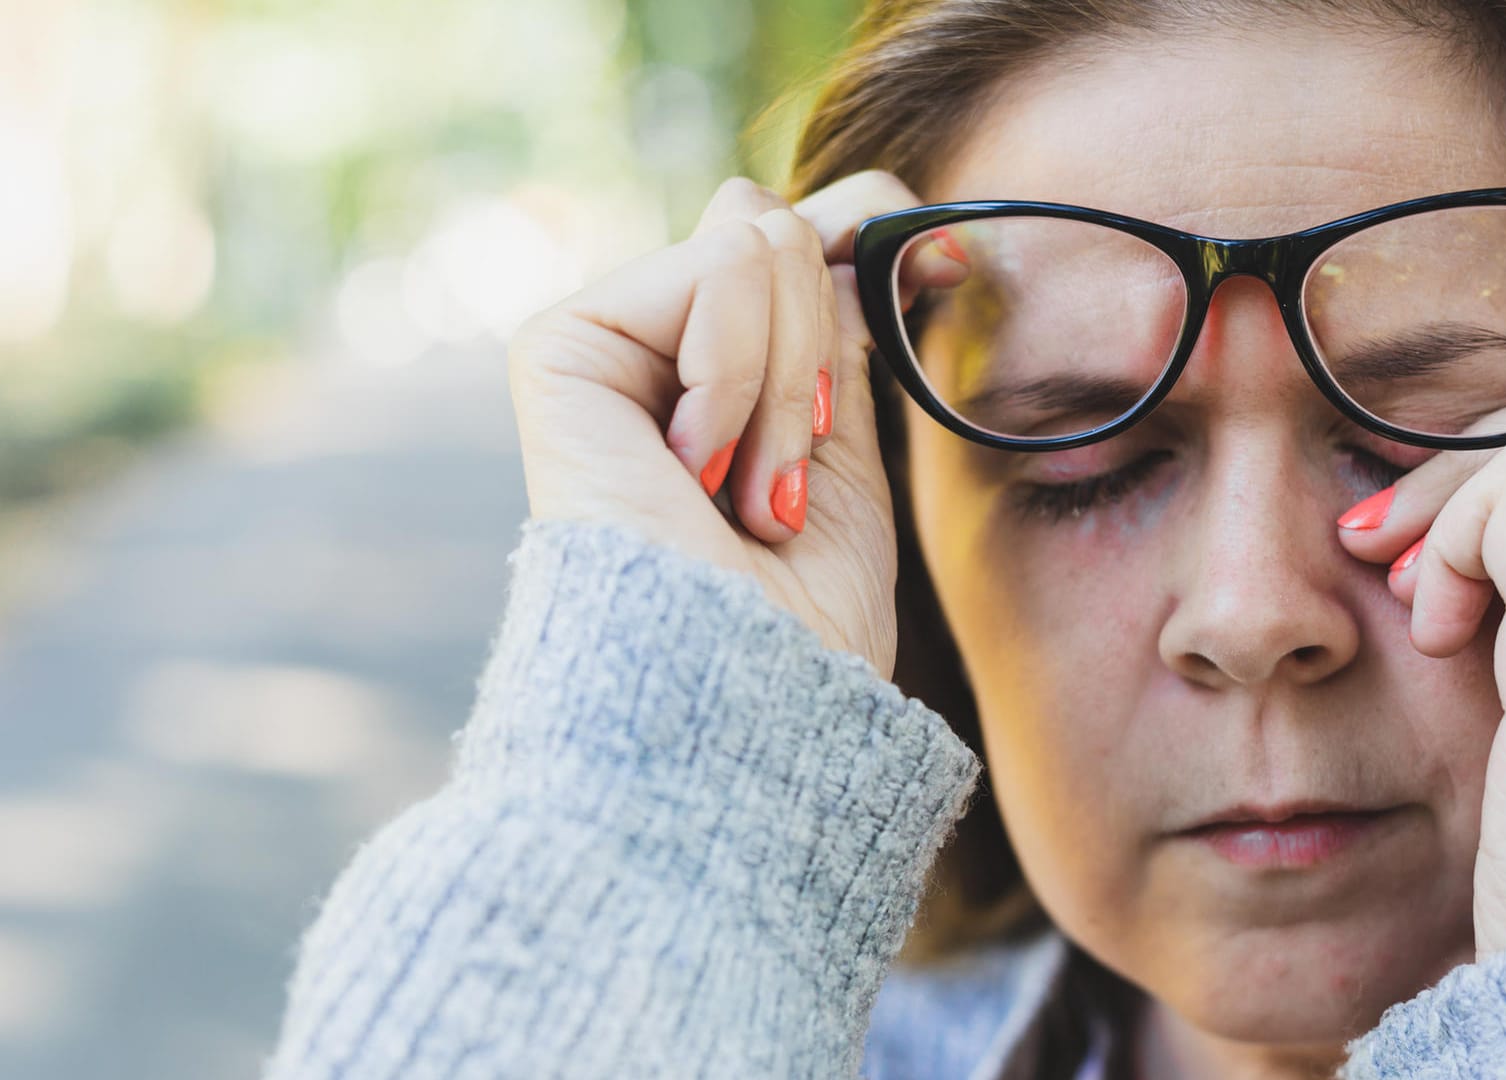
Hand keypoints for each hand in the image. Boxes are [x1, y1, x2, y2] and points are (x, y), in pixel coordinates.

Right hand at [507, 169, 953, 677]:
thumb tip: (874, 219)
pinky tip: (697, 471)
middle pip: (777, 225)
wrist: (741, 702)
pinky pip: (716, 270)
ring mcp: (604, 345)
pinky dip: (743, 379)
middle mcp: (651, 351)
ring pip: (757, 239)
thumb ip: (837, 334)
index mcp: (714, 374)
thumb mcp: (846, 451)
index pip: (796, 234)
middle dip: (823, 356)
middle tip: (789, 481)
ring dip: (788, 388)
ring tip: (750, 495)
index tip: (944, 269)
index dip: (872, 230)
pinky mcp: (561, 347)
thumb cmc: (801, 619)